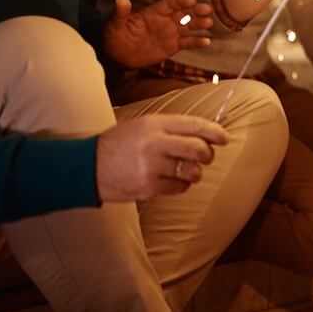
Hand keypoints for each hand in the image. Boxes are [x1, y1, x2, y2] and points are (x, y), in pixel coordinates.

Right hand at [96, 114, 227, 201]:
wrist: (88, 166)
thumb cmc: (120, 144)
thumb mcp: (143, 125)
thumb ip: (171, 127)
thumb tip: (205, 133)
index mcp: (155, 124)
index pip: (194, 125)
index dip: (214, 132)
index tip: (224, 137)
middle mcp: (155, 143)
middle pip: (198, 149)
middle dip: (208, 154)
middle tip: (206, 157)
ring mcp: (151, 166)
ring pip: (191, 170)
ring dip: (196, 172)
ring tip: (188, 170)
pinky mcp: (148, 186)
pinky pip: (179, 187)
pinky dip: (182, 185)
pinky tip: (175, 181)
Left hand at [103, 0, 212, 68]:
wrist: (119, 56)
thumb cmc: (116, 37)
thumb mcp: (116, 24)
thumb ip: (122, 12)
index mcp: (153, 13)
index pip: (170, 4)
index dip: (180, 1)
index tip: (191, 0)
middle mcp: (165, 21)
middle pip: (183, 12)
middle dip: (195, 10)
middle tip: (207, 9)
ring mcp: (170, 33)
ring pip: (188, 26)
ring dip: (199, 24)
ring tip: (209, 23)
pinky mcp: (172, 46)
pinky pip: (187, 43)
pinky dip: (197, 42)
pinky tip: (207, 41)